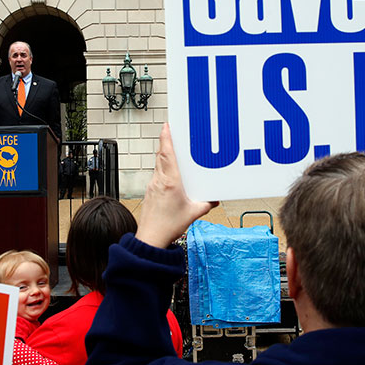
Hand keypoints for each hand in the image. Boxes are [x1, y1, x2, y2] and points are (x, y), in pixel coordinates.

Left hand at [137, 124, 216, 247]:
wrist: (151, 238)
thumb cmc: (168, 226)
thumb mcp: (193, 213)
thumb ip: (206, 204)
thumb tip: (214, 199)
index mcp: (170, 182)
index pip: (167, 154)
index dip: (166, 138)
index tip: (167, 125)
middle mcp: (159, 181)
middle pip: (161, 155)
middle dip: (166, 142)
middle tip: (172, 131)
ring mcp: (152, 185)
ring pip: (158, 164)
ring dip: (164, 154)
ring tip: (172, 149)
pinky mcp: (150, 192)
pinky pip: (156, 174)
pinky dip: (162, 167)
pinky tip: (169, 172)